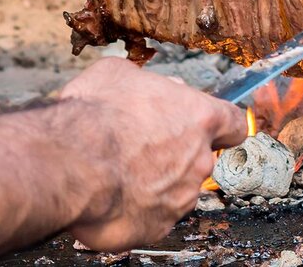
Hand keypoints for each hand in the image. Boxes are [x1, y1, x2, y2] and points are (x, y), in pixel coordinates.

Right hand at [59, 58, 246, 251]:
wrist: (68, 162)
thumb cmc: (95, 114)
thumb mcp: (120, 74)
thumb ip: (148, 83)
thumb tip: (150, 86)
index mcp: (200, 118)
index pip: (233, 125)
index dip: (221, 127)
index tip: (209, 130)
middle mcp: (199, 161)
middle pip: (200, 159)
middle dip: (177, 155)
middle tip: (140, 148)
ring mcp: (180, 199)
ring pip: (177, 192)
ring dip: (155, 184)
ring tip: (118, 174)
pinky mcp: (156, 228)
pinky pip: (151, 219)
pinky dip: (134, 211)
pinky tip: (110, 198)